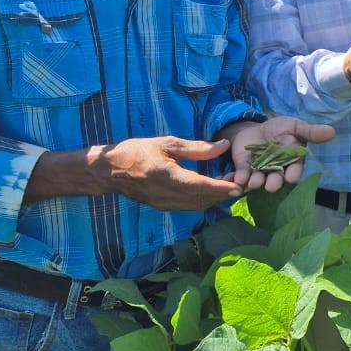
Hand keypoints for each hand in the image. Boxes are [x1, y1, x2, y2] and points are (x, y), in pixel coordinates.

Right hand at [94, 136, 244, 211]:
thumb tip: (223, 146)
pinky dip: (203, 200)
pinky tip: (211, 189)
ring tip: (230, 184)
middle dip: (224, 193)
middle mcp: (167, 195)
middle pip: (203, 199)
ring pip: (198, 206)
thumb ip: (197, 148)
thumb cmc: (137, 151)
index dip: (222, 188)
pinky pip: (189, 207)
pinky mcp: (162, 207)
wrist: (109, 171)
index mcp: (168, 177)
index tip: (240, 186)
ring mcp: (164, 204)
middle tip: (242, 181)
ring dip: (215, 198)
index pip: (201, 186)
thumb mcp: (167, 143)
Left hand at [218, 117, 336, 190]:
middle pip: (276, 178)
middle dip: (274, 182)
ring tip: (254, 183)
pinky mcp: (244, 168)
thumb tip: (332, 132)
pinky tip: (237, 179)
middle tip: (271, 186)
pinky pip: (243, 174)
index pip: (294, 170)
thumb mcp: (295, 127)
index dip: (293, 173)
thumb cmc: (280, 129)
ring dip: (256, 182)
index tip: (291, 177)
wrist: (256, 128)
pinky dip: (240, 177)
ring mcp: (260, 171)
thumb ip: (311, 132)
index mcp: (291, 161)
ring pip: (259, 179)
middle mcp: (276, 170)